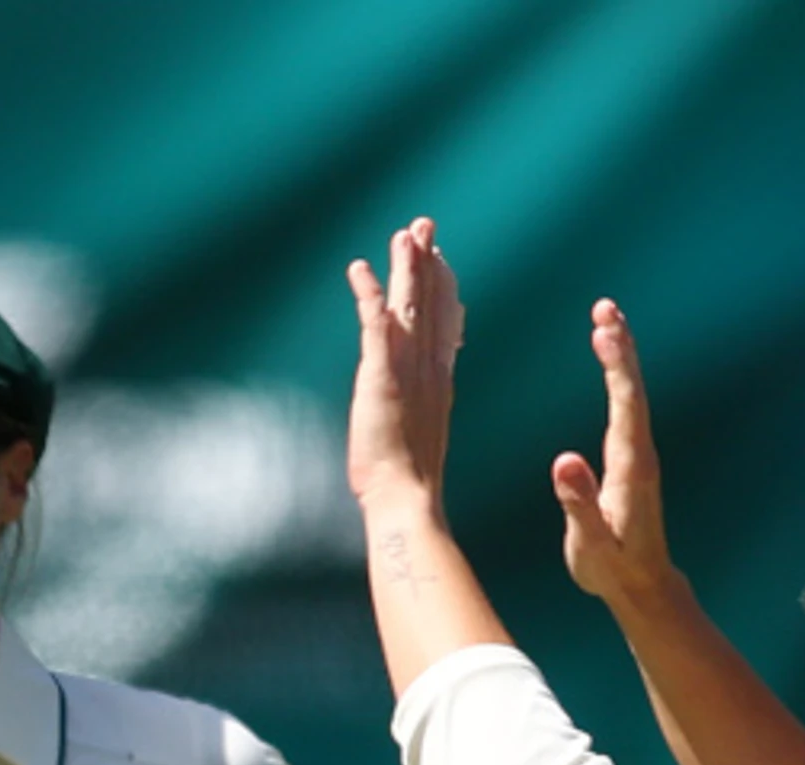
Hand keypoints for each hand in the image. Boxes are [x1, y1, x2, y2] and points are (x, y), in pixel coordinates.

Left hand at [345, 217, 464, 508]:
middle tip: (424, 226)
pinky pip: (376, 324)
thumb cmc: (407, 483)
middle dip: (428, 263)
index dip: (443, 289)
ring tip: (404, 232)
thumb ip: (421, 414)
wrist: (405, 498)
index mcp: (439, 381)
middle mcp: (430, 368)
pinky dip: (368, 294)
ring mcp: (409, 369)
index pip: (445, 324)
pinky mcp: (384, 375)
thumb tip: (422, 409)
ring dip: (406, 266)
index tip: (441, 260)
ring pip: (410, 304)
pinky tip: (359, 270)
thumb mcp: (419, 438)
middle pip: (433, 303)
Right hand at [552, 298, 680, 607]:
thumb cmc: (614, 567)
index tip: (603, 332)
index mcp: (631, 468)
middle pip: (633, 390)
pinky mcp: (631, 458)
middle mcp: (640, 453)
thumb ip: (579, 503)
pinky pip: (626, 405)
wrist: (641, 584)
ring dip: (620, 354)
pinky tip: (609, 360)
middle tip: (606, 307)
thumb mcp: (592, 543)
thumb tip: (564, 461)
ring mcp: (638, 454)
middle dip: (620, 347)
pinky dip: (618, 376)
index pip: (626, 406)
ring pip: (632, 393)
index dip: (617, 367)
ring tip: (605, 319)